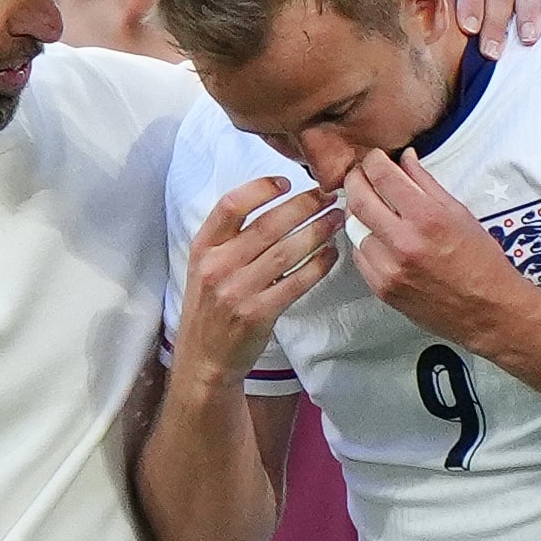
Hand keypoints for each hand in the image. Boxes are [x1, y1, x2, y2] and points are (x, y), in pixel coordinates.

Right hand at [173, 176, 344, 381]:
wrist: (204, 359)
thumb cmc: (211, 309)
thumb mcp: (205, 267)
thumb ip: (230, 239)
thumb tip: (275, 206)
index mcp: (203, 248)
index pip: (231, 205)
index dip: (261, 188)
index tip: (287, 182)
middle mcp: (218, 266)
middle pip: (267, 224)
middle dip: (303, 206)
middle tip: (327, 196)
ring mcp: (237, 291)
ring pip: (286, 251)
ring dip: (317, 232)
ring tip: (336, 219)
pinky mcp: (258, 313)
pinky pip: (296, 283)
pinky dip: (318, 266)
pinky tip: (331, 255)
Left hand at [335, 148, 535, 351]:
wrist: (487, 310)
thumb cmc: (481, 262)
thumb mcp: (459, 213)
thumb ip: (426, 183)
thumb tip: (404, 159)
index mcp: (427, 218)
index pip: (383, 177)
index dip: (373, 161)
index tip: (374, 158)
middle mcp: (405, 243)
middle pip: (359, 200)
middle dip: (355, 180)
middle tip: (360, 175)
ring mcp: (390, 269)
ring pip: (354, 229)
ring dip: (358, 212)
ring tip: (370, 206)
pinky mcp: (383, 289)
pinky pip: (359, 256)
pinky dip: (364, 241)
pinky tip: (377, 236)